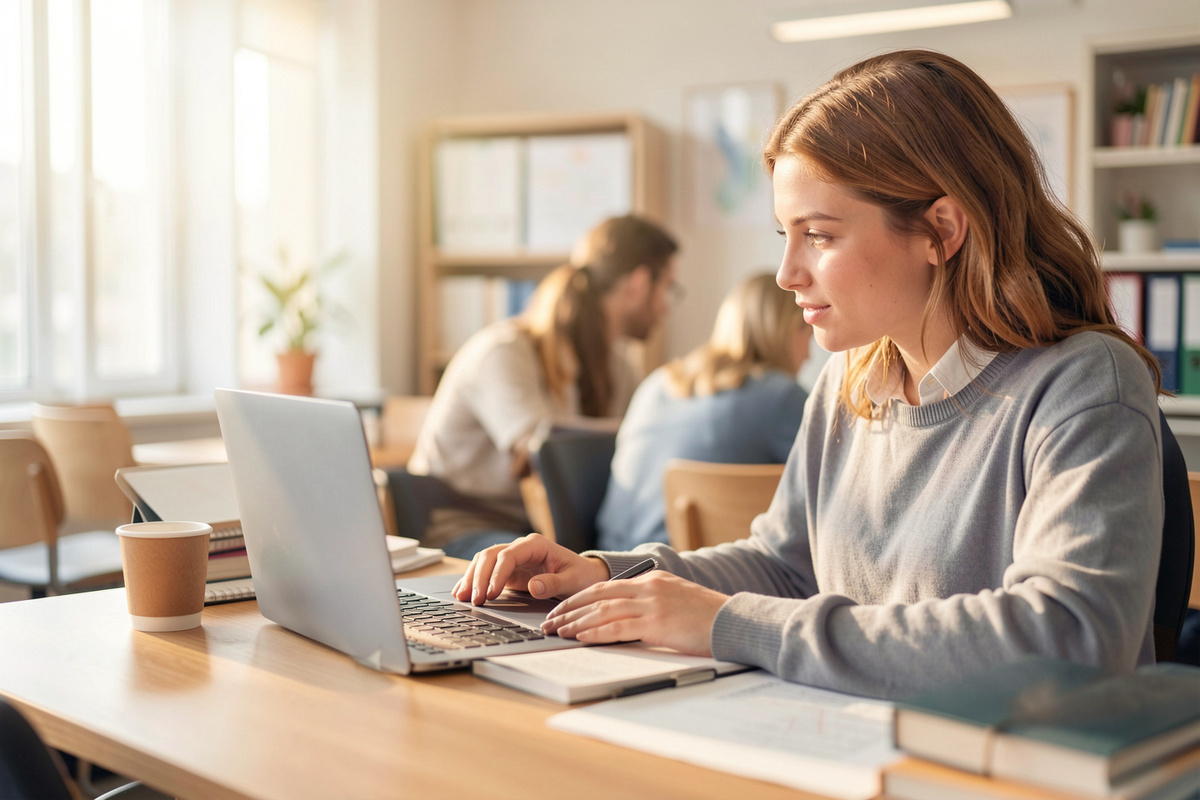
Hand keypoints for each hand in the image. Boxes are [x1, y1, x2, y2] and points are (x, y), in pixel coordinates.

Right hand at [452, 533, 607, 604]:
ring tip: (461, 597)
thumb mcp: (573, 580)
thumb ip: (553, 583)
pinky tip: (463, 592)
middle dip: (479, 577)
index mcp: (536, 545)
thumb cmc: (581, 575)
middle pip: (491, 555)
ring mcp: (513, 558)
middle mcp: (521, 548)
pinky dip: (474, 580)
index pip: (508, 555)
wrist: (584, 575)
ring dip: (472, 578)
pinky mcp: (509, 570)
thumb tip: (533, 587)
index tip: (491, 594)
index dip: (497, 574)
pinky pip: (486, 571)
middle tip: (474, 599)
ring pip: (484, 561)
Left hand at [541, 571, 727, 656]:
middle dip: (569, 609)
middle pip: (597, 595)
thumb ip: (651, 601)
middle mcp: (648, 588)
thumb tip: (626, 614)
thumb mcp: (676, 598)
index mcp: (651, 580)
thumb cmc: (706, 616)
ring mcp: (652, 604)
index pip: (604, 586)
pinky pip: (619, 627)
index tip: (561, 609)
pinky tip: (581, 637)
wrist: (733, 621)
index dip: (579, 598)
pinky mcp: (657, 623)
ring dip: (576, 622)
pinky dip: (596, 632)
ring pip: (603, 611)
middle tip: (549, 621)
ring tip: (557, 631)